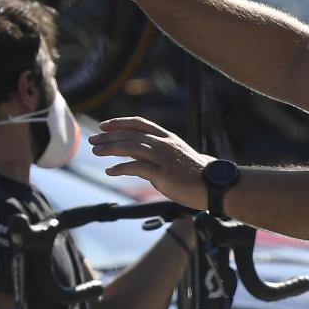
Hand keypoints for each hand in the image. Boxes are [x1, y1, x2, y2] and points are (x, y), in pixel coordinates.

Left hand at [87, 116, 211, 208]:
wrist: (215, 186)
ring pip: (131, 147)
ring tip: (96, 152)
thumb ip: (156, 153)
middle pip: (131, 134)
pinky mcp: (163, 174)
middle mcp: (164, 144)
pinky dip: (121, 168)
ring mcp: (164, 158)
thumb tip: (134, 155)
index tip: (104, 125)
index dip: (120, 122)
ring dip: (111, 148)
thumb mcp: (175, 156)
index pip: (140, 123)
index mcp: (167, 137)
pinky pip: (136, 168)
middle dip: (109, 136)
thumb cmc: (195, 174)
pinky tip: (110, 171)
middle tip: (93, 139)